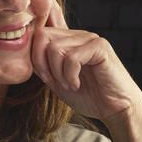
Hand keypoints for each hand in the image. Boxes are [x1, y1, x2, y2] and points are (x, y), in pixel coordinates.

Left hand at [29, 0, 141, 122]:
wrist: (115, 109)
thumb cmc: (89, 96)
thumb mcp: (57, 80)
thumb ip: (43, 64)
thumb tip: (25, 52)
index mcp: (68, 40)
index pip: (39, 32)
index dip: (34, 56)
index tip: (45, 77)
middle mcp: (78, 35)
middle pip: (42, 35)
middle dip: (42, 63)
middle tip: (54, 81)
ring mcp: (90, 38)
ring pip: (55, 48)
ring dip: (57, 73)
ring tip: (69, 84)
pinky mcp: (100, 47)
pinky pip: (72, 57)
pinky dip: (70, 75)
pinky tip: (77, 84)